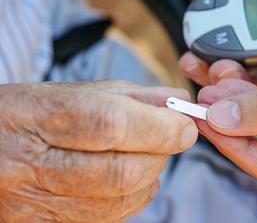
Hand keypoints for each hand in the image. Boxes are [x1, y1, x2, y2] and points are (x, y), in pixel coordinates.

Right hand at [0, 81, 196, 221]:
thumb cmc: (26, 115)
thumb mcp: (70, 91)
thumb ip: (127, 95)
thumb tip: (176, 101)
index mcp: (35, 116)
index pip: (111, 125)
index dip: (158, 127)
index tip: (184, 124)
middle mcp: (30, 166)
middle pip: (121, 171)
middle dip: (160, 153)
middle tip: (170, 136)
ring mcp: (34, 204)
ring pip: (119, 200)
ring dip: (150, 175)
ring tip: (147, 152)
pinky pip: (106, 218)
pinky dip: (132, 197)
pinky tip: (128, 177)